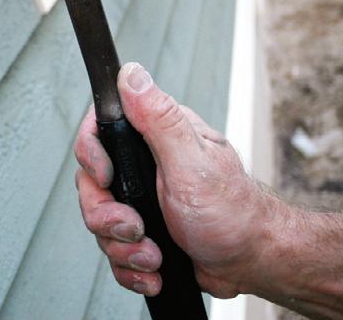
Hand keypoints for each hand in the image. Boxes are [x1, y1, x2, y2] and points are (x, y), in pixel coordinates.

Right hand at [74, 62, 281, 297]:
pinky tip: (154, 270)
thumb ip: (159, 118)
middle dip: (107, 217)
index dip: (92, 155)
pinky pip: (113, 249)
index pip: (99, 129)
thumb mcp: (192, 162)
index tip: (107, 178)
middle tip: (136, 228)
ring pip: (99, 220)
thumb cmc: (233, 213)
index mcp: (156, 135)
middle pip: (90, 183)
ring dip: (123, 248)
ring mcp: (141, 198)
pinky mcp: (142, 230)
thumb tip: (131, 73)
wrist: (252, 263)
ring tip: (153, 255)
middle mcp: (144, 163)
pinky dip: (130, 267)